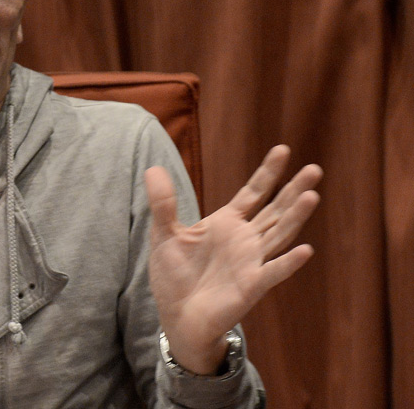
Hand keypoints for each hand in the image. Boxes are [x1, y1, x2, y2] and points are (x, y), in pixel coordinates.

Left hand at [145, 145, 321, 373]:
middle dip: (292, 189)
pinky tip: (305, 250)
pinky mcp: (250, 286)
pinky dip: (288, 263)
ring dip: (295, 217)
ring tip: (311, 194)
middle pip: (275, 210)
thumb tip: (153, 169)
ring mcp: (251, 262)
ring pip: (279, 235)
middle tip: (314, 168)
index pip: (253, 193)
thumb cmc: (175, 276)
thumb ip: (163, 203)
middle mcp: (245, 240)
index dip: (267, 173)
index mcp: (226, 223)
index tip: (282, 150)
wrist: (176, 316)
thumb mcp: (164, 234)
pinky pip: (273, 273)